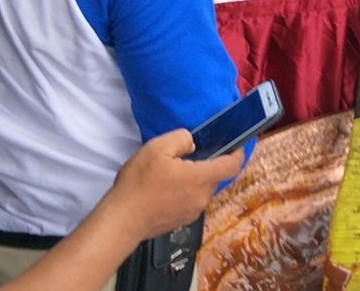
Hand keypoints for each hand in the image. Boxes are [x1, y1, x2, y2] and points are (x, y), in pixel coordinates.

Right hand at [105, 129, 242, 241]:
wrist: (122, 221)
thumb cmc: (139, 184)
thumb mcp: (157, 148)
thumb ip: (181, 139)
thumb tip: (192, 143)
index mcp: (201, 178)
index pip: (232, 165)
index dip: (237, 152)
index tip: (235, 144)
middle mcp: (202, 197)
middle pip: (215, 176)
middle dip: (206, 164)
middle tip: (186, 155)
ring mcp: (193, 211)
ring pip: (202, 188)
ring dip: (193, 178)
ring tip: (170, 172)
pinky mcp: (182, 220)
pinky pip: (191, 200)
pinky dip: (185, 191)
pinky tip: (165, 188)